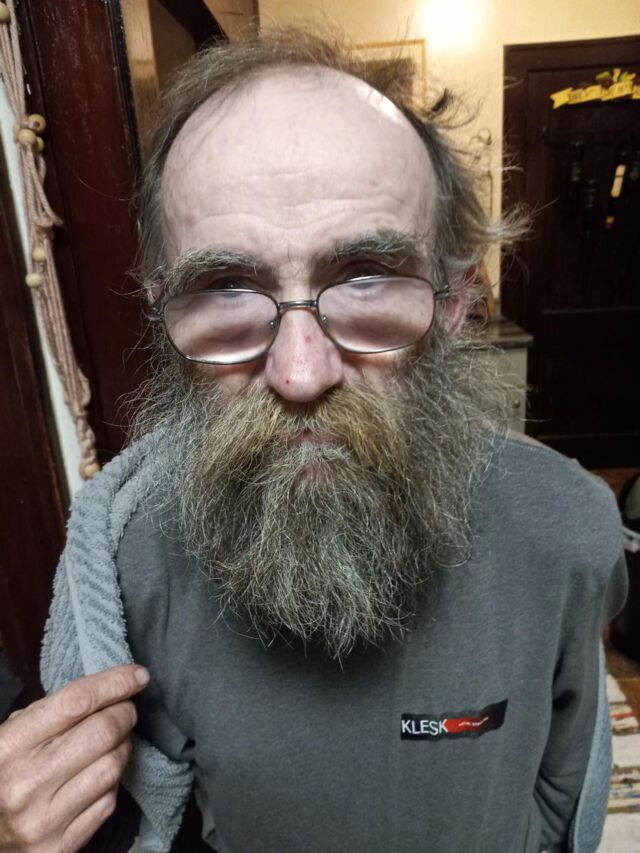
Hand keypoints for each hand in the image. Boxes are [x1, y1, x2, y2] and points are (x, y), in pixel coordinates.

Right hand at [0, 664, 148, 851]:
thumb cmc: (5, 774)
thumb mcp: (14, 736)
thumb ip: (54, 712)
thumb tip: (111, 688)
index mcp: (10, 745)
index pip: (77, 701)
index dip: (115, 683)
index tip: (138, 675)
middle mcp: (26, 782)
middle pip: (103, 731)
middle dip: (124, 712)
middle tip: (125, 709)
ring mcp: (44, 819)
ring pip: (113, 765)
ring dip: (122, 747)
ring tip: (112, 743)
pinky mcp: (61, 846)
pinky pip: (109, 801)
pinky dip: (112, 783)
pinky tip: (99, 776)